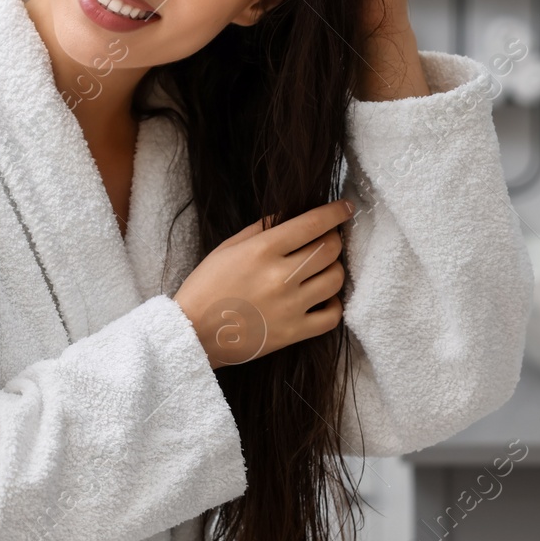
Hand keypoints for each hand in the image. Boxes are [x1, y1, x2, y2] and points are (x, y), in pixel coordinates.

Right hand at [173, 199, 351, 368]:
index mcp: (262, 251)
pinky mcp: (293, 333)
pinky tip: (323, 297)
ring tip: (323, 267)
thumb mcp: (227, 248)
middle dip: (334, 238)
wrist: (194, 334)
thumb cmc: (206, 286)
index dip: (335, 212)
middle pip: (329, 249)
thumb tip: (291, 216)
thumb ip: (261, 229)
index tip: (345, 207)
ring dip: (335, 268)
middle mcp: (280, 277)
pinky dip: (334, 304)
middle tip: (328, 238)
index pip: (312, 224)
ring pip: (335, 279)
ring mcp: (289, 306)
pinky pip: (332, 316)